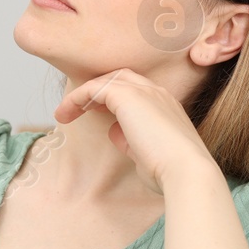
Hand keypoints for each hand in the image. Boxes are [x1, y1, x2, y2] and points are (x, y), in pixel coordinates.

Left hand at [54, 69, 216, 194]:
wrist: (185, 170)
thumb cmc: (170, 171)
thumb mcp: (147, 154)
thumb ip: (131, 141)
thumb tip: (115, 132)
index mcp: (166, 106)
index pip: (137, 90)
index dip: (113, 97)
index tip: (97, 113)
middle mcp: (157, 93)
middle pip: (122, 77)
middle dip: (99, 89)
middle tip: (79, 108)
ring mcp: (144, 91)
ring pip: (107, 81)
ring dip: (83, 96)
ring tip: (63, 113)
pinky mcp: (127, 96)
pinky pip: (95, 88)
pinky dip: (77, 98)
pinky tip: (65, 114)